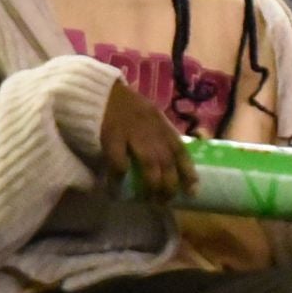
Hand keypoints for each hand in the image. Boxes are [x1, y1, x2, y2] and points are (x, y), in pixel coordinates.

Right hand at [100, 79, 193, 200]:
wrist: (99, 91)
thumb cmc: (125, 106)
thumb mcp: (151, 116)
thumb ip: (161, 134)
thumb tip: (171, 160)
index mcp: (162, 125)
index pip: (181, 150)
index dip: (188, 172)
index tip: (192, 191)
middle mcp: (153, 130)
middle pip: (167, 161)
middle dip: (170, 184)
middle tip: (167, 201)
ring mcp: (133, 133)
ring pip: (151, 164)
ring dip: (153, 185)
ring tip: (151, 200)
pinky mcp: (112, 136)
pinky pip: (120, 162)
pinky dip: (119, 179)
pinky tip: (116, 190)